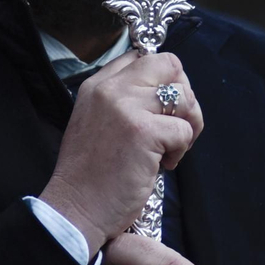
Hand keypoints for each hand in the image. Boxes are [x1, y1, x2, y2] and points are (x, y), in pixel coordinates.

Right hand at [40, 52, 202, 256]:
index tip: (162, 108)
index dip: (162, 80)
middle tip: (176, 125)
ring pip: (184, 95)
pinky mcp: (143, 131)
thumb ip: (122, 102)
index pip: (142, 56)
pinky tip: (163, 165)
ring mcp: (126, 107)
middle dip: (184, 94)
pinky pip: (184, 129)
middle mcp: (111, 89)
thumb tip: (165, 94)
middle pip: (169, 64)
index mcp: (97, 85)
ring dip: (188, 124)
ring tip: (171, 148)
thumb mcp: (94, 123)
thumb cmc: (90, 176)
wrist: (76, 208)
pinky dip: (181, 150)